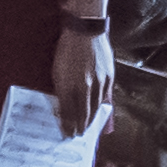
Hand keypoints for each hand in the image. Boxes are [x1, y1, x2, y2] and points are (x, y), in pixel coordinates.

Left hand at [50, 25, 112, 145]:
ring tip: (87, 126)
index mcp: (68, 84)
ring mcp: (99, 82)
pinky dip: (101, 105)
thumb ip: (61, 89)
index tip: (67, 133)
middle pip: (83, 113)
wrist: (85, 31)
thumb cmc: (67, 49)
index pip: (68, 112)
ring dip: (91, 119)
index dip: (68, 124)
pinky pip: (105, 96)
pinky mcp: (109, 77)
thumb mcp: (57, 70)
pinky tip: (98, 110)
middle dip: (80, 126)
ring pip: (96, 107)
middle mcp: (84, 86)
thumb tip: (64, 105)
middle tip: (78, 135)